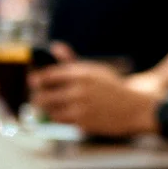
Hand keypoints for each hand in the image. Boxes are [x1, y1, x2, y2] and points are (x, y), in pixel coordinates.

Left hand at [30, 42, 155, 135]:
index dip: (36, 78)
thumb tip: (54, 46)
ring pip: (48, 110)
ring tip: (50, 106)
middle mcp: (79, 89)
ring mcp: (80, 107)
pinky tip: (64, 114)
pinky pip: (60, 120)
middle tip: (37, 97)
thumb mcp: (94, 70)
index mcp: (81, 73)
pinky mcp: (82, 123)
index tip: (33, 81)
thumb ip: (71, 60)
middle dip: (37, 96)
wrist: (134, 109)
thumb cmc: (112, 87)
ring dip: (46, 109)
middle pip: (42, 94)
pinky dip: (59, 117)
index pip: (47, 75)